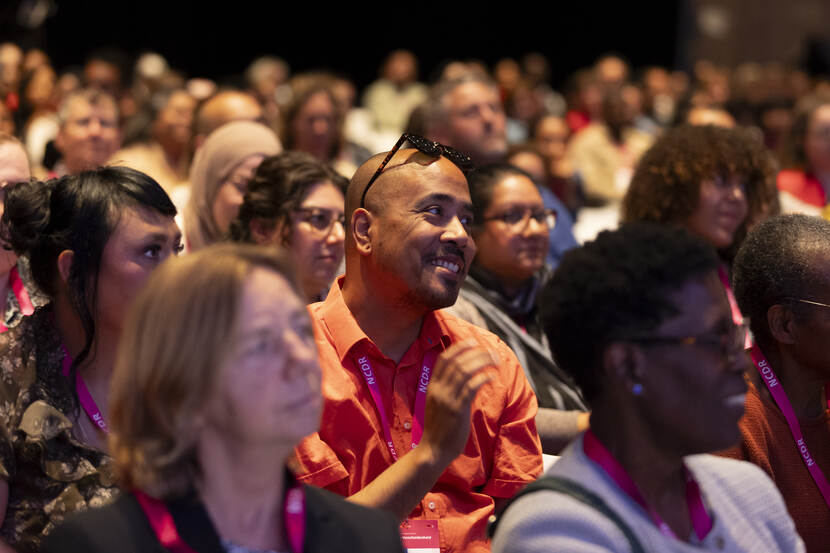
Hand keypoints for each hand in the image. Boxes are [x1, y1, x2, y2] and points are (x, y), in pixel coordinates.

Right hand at [421, 340, 493, 465]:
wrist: (433, 450)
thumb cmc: (439, 429)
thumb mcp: (438, 405)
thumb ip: (448, 390)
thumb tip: (467, 379)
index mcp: (432, 386)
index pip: (444, 359)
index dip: (459, 348)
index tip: (473, 342)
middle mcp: (438, 389)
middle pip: (456, 362)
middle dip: (475, 353)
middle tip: (490, 351)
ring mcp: (447, 399)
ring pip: (465, 371)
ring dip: (482, 362)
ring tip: (495, 361)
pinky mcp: (457, 409)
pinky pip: (471, 387)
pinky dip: (482, 378)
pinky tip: (491, 376)